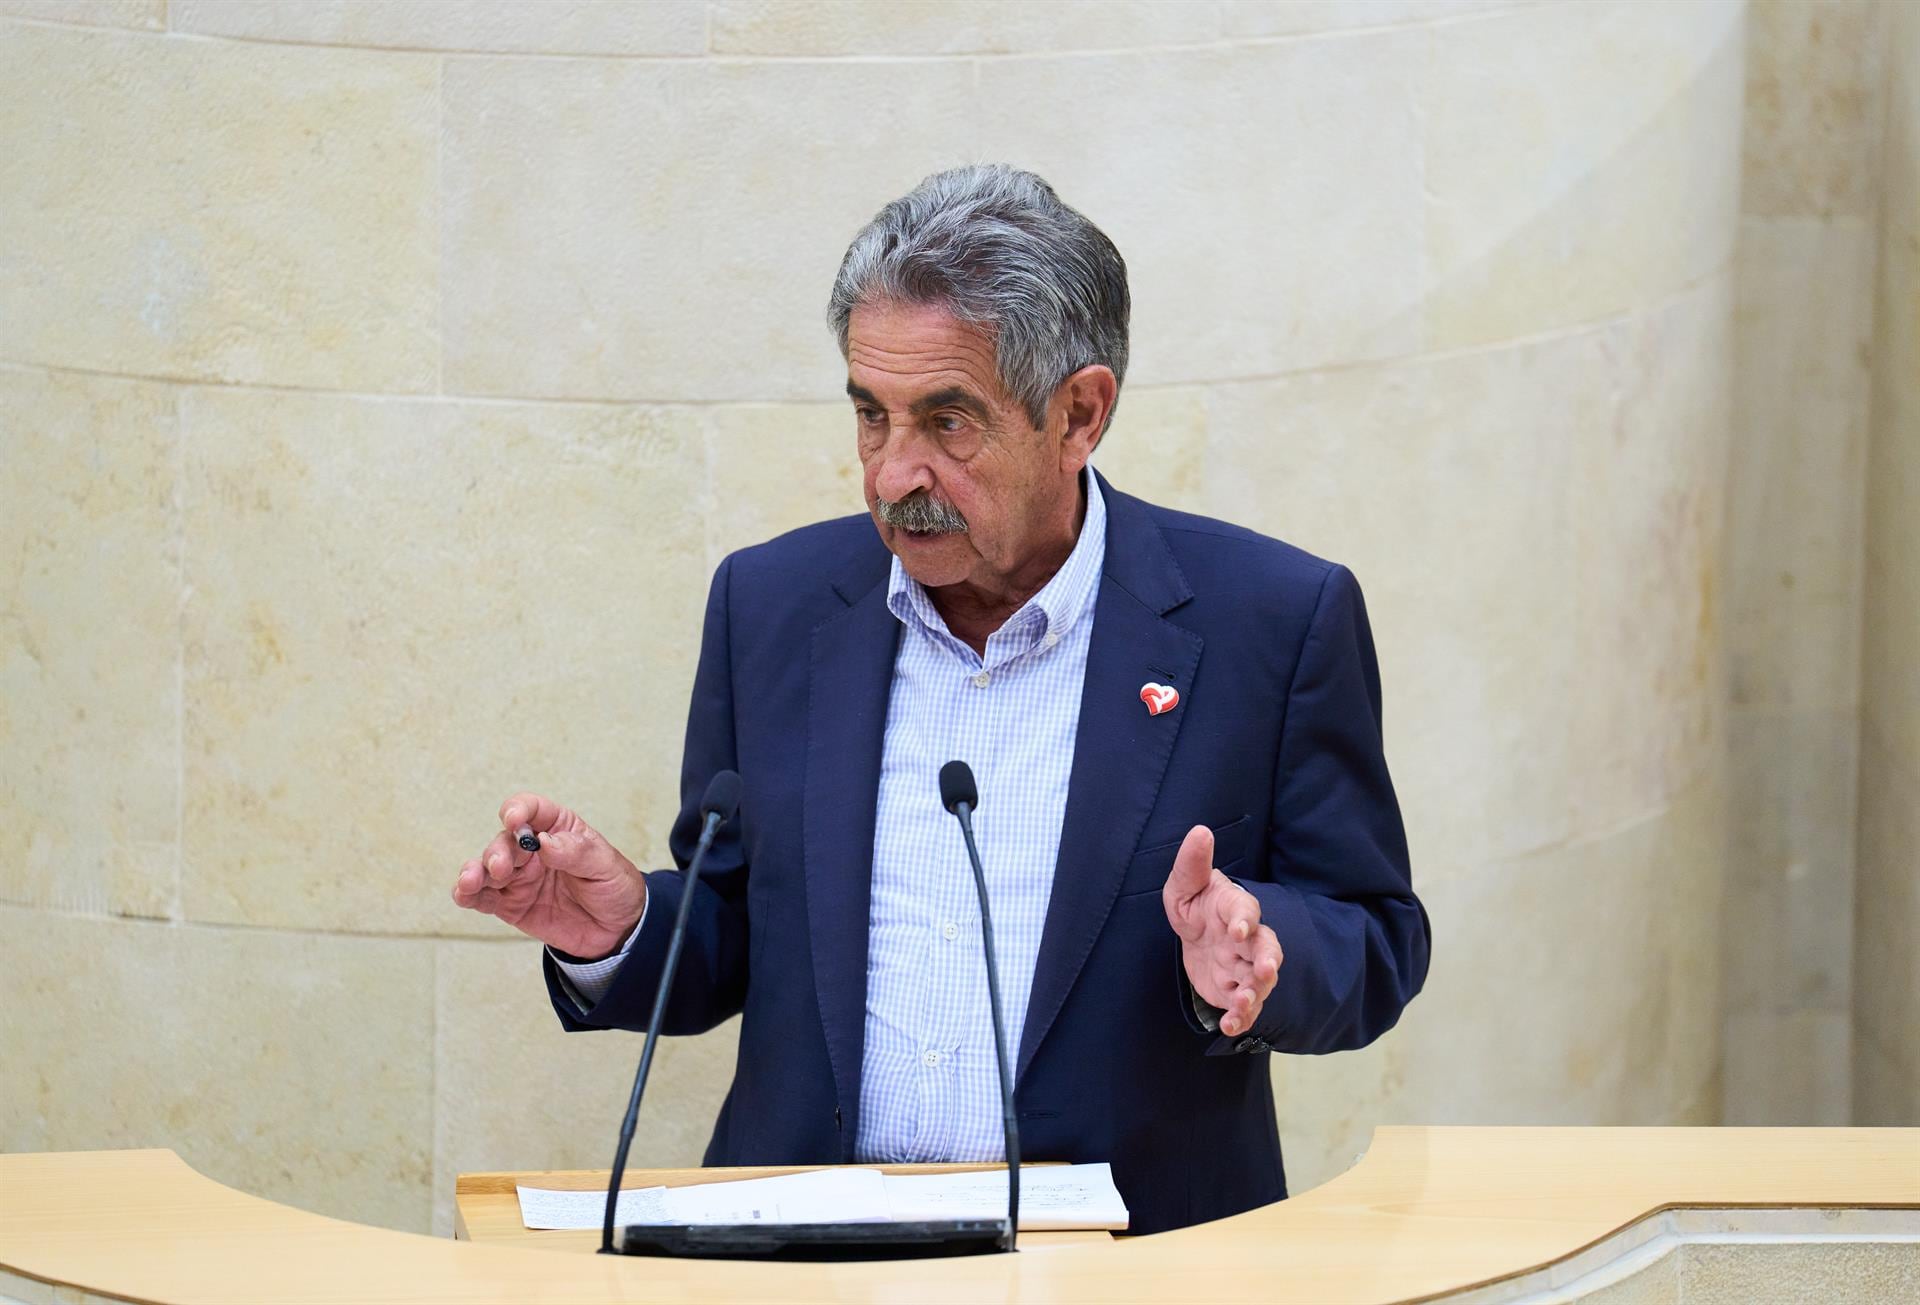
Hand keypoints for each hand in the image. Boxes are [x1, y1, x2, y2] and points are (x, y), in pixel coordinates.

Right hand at [451, 793, 646, 960]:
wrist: (617, 930)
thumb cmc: (614, 887)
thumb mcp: (606, 866)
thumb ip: (576, 853)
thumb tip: (545, 842)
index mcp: (558, 828)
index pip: (532, 810)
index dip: (518, 810)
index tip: (513, 819)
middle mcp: (532, 849)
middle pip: (504, 841)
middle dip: (497, 852)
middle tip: (501, 867)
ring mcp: (519, 877)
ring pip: (486, 868)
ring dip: (475, 871)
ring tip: (470, 881)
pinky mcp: (510, 904)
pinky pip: (483, 897)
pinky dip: (468, 894)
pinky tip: (463, 894)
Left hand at [1163, 825, 1282, 1037]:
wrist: (1193, 935)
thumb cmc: (1194, 905)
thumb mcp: (1185, 884)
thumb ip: (1193, 862)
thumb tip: (1200, 831)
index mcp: (1235, 908)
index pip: (1246, 911)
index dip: (1244, 920)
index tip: (1237, 929)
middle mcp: (1247, 939)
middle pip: (1267, 948)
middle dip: (1268, 960)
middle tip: (1265, 971)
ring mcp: (1244, 966)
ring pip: (1260, 981)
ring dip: (1256, 992)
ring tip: (1244, 1002)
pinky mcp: (1235, 990)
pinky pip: (1244, 1006)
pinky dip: (1241, 1017)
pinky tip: (1229, 1026)